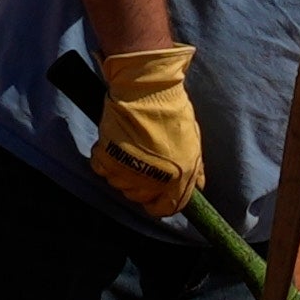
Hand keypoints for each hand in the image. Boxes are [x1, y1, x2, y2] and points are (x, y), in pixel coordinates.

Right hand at [89, 43, 200, 216]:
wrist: (147, 91)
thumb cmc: (173, 113)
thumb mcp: (193, 143)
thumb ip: (195, 170)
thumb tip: (197, 186)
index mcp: (176, 180)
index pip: (164, 209)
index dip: (161, 201)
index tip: (157, 192)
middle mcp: (150, 182)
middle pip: (139, 198)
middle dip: (142, 184)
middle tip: (143, 162)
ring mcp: (125, 172)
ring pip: (120, 185)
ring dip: (123, 171)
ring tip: (129, 149)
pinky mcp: (106, 159)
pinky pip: (102, 170)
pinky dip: (106, 160)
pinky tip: (115, 145)